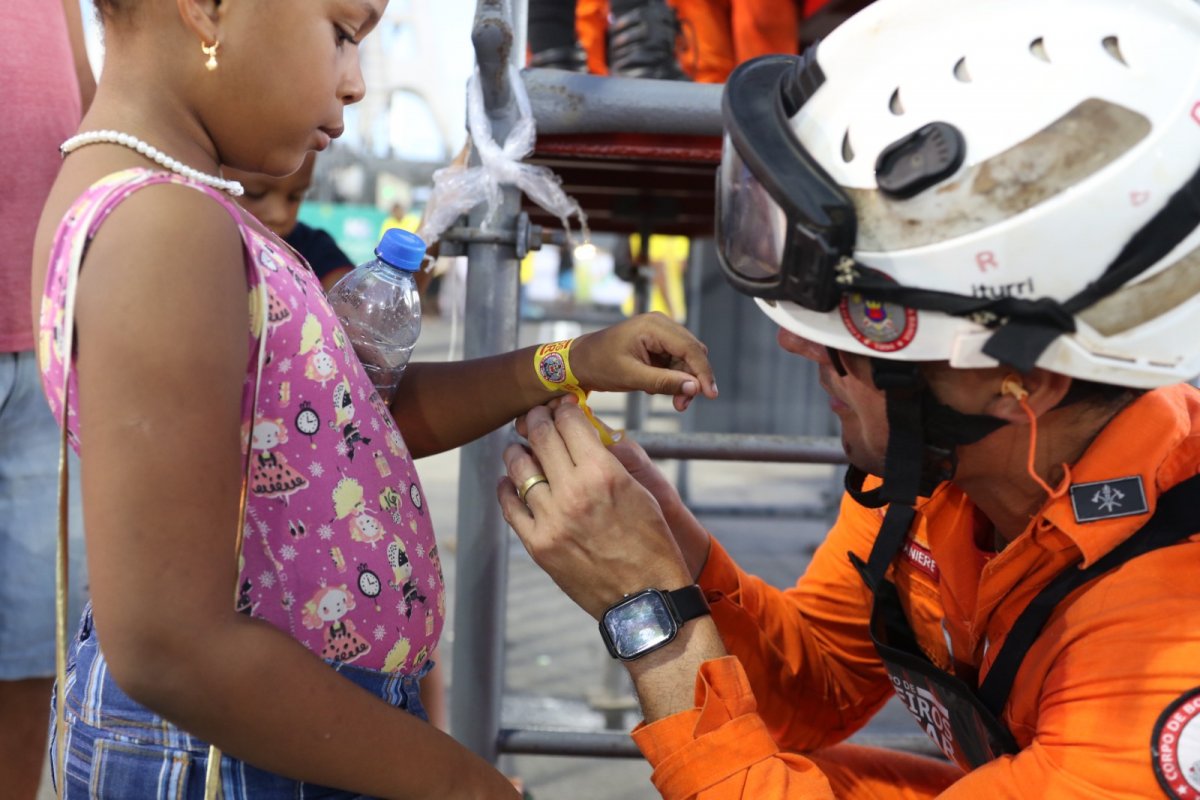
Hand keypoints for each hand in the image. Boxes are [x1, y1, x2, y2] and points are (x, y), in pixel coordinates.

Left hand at [515, 400, 712, 578]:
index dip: (562, 409)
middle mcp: (573, 491)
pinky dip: (506, 488)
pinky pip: (510, 507)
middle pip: (541, 437)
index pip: (570, 422)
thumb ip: (610, 461)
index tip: (560, 406)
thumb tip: (585, 436)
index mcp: (603, 472)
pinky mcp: (538, 544)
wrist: (645, 598)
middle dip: (536, 419)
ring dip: (517, 450)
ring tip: (518, 447)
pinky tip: (507, 481)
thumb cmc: (651, 543)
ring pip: (519, 467)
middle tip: (534, 416)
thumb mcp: (640, 492)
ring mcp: (551, 519)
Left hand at [569, 313, 717, 411]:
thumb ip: (664, 382)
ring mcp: (659, 332)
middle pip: (692, 352)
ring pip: (686, 359)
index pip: (690, 348)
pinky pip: (675, 361)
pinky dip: (673, 378)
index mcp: (653, 326)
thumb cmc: (599, 365)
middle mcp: (660, 324)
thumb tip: (694, 388)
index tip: (710, 394)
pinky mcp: (657, 343)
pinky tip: (657, 388)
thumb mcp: (631, 377)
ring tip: (674, 402)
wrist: (579, 361)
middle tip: (682, 405)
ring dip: (683, 381)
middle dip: (692, 379)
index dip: (703, 372)